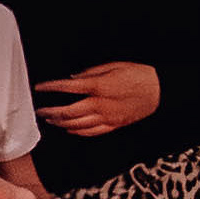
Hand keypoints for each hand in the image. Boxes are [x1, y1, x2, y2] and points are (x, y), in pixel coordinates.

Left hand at [34, 61, 161, 139]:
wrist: (159, 90)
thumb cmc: (139, 75)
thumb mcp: (114, 65)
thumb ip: (92, 72)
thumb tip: (74, 78)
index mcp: (99, 87)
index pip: (68, 87)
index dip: (51, 87)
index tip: (40, 87)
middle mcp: (100, 105)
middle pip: (68, 112)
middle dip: (51, 111)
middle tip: (41, 110)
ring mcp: (107, 118)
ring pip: (77, 125)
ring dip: (61, 123)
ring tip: (51, 120)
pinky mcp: (114, 125)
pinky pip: (91, 132)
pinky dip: (77, 132)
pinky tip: (70, 129)